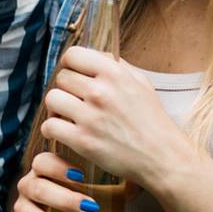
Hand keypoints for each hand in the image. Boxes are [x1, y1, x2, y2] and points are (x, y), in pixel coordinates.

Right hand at [13, 150, 118, 211]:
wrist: (63, 208)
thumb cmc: (86, 187)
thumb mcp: (98, 178)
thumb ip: (115, 175)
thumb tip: (141, 179)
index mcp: (43, 168)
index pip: (43, 162)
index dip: (58, 167)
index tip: (82, 176)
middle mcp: (28, 186)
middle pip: (37, 189)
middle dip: (64, 199)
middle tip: (92, 208)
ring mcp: (23, 208)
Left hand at [38, 47, 196, 189]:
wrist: (163, 156)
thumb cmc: (152, 120)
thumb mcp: (141, 83)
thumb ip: (116, 66)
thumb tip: (93, 56)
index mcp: (115, 74)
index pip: (73, 55)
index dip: (70, 65)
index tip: (75, 75)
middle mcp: (101, 92)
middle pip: (61, 78)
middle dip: (67, 88)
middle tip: (77, 100)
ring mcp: (90, 117)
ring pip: (52, 99)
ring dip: (57, 108)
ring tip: (68, 115)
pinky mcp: (82, 141)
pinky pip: (49, 126)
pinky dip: (52, 129)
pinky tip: (65, 132)